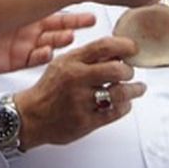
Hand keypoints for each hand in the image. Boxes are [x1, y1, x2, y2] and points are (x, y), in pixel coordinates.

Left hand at [0, 11, 95, 76]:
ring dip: (59, 40)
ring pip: (48, 43)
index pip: (54, 10)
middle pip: (57, 27)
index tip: (87, 4)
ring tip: (69, 37)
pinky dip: (41, 56)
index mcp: (27, 13)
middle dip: (74, 24)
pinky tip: (48, 52)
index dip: (70, 9)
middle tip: (90, 20)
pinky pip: (32, 60)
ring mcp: (23, 46)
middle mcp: (29, 30)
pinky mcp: (15, 61)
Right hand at [14, 36, 144, 150]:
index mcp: (71, 62)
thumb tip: (116, 52)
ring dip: (134, 90)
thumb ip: (87, 57)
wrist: (30, 117)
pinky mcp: (86, 122)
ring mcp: (81, 102)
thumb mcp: (63, 64)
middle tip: (130, 72)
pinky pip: (115, 113)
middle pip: (116, 69)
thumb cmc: (49, 89)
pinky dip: (125, 106)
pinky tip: (125, 103)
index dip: (124, 45)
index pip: (104, 46)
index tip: (133, 48)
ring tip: (138, 88)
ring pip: (119, 93)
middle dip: (129, 70)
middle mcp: (76, 80)